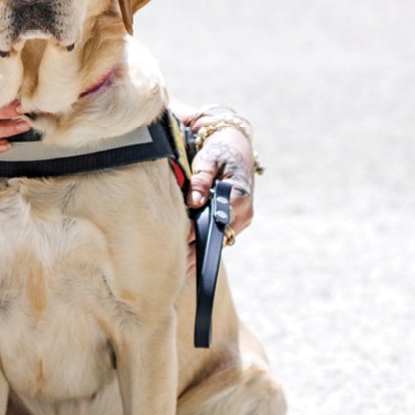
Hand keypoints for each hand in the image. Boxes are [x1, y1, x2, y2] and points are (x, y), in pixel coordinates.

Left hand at [184, 125, 254, 275]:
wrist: (235, 145)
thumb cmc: (220, 150)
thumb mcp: (209, 160)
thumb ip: (201, 180)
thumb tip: (194, 201)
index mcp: (238, 199)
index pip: (212, 226)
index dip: (191, 238)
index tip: (173, 250)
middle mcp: (243, 214)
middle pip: (216, 240)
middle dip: (194, 254)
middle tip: (171, 269)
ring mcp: (241, 219)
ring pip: (218, 242)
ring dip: (197, 252)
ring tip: (176, 269)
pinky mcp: (237, 221)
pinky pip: (219, 237)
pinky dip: (203, 244)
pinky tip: (187, 259)